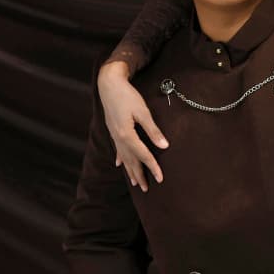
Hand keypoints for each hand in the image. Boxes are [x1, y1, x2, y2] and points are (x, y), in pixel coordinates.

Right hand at [98, 60, 167, 190]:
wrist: (109, 84)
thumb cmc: (127, 96)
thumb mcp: (143, 111)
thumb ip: (153, 130)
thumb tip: (164, 146)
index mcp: (127, 135)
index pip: (143, 155)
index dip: (152, 167)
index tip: (160, 178)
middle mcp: (119, 138)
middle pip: (131, 161)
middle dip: (139, 175)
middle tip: (147, 189)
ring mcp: (114, 135)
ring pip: (124, 158)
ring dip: (130, 171)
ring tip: (135, 183)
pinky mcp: (112, 130)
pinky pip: (117, 149)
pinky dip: (120, 159)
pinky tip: (120, 165)